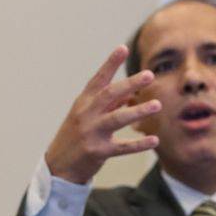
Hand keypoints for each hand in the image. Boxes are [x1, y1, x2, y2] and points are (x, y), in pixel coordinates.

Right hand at [44, 45, 161, 183]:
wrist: (58, 167)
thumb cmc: (76, 135)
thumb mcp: (87, 115)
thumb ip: (108, 103)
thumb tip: (130, 92)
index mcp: (83, 103)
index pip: (98, 79)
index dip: (110, 64)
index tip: (123, 48)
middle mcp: (86, 115)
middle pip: (109, 95)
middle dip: (129, 84)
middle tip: (149, 74)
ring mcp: (91, 133)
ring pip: (117, 119)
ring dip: (138, 111)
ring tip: (157, 105)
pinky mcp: (98, 152)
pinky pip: (122, 147)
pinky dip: (139, 144)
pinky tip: (155, 140)